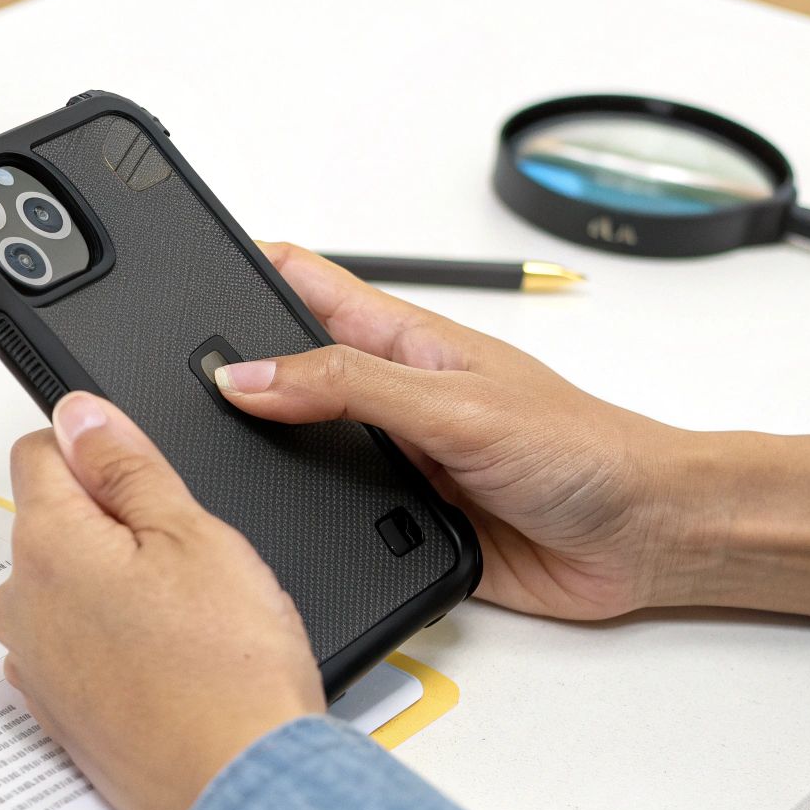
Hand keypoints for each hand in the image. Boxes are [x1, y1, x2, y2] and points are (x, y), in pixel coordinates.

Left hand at [0, 391, 324, 809]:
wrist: (238, 787)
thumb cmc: (228, 671)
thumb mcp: (193, 533)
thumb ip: (127, 465)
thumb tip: (81, 414)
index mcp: (46, 544)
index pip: (40, 450)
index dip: (99, 450)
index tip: (143, 477)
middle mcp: (20, 603)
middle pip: (54, 522)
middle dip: (112, 524)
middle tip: (187, 563)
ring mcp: (33, 663)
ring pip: (67, 586)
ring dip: (112, 586)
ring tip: (185, 623)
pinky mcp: (55, 712)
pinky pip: (74, 646)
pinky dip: (111, 643)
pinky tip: (168, 664)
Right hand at [214, 242, 809, 622]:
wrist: (645, 542)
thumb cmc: (585, 449)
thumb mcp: (455, 405)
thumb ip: (350, 386)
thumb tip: (251, 375)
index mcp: (403, 342)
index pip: (305, 285)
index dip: (244, 269)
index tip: (181, 268)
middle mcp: (390, 399)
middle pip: (285, 369)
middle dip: (228, 368)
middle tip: (164, 375)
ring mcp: (393, 464)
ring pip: (298, 450)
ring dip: (260, 454)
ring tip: (199, 451)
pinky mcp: (402, 528)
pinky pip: (332, 523)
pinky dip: (302, 525)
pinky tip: (274, 528)